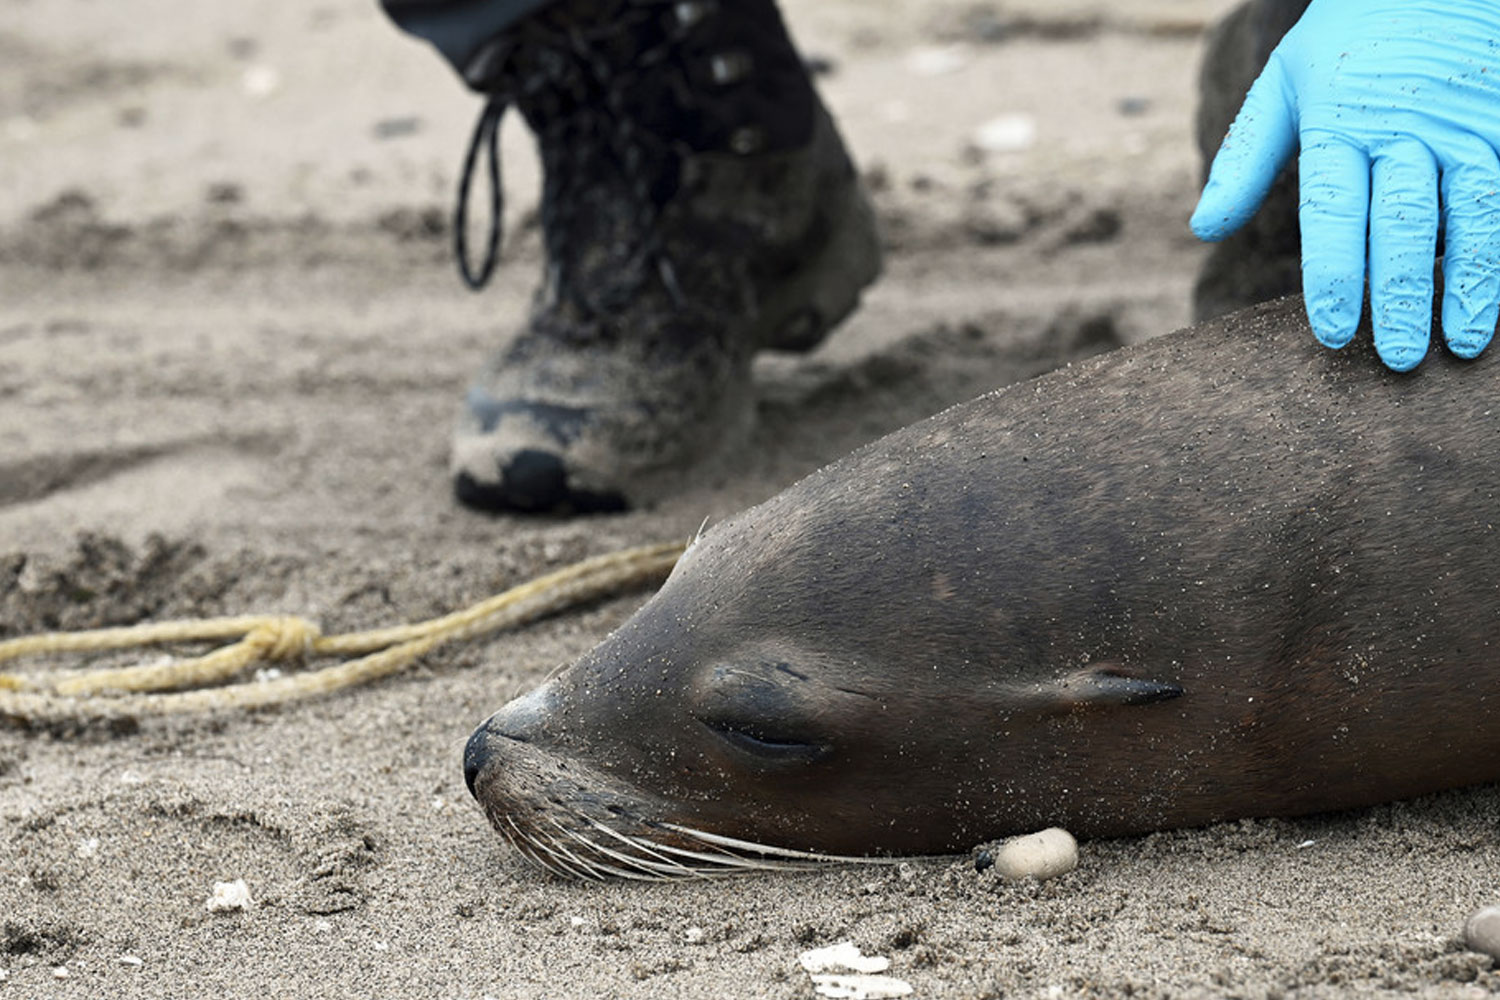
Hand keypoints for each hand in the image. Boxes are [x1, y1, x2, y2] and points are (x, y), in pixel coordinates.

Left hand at [1190, 0, 1499, 370]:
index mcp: (1339, 122)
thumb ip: (1245, 158)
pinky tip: (1495, 296)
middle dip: (1401, 294)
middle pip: (1402, 220)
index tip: (1332, 330)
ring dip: (1471, 282)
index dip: (1334, 273)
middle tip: (1395, 358)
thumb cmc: (1347, 43)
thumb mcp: (1285, 85)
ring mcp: (1466, 124)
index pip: (1333, 208)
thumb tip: (1203, 229)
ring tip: (1463, 342)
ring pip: (1473, 211)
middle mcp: (1406, 126)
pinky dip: (1499, 247)